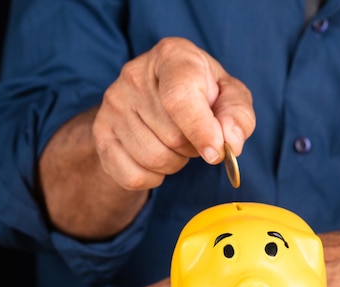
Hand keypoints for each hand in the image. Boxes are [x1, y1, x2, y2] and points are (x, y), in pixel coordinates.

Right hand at [93, 36, 255, 189]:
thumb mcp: (230, 96)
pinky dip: (153, 178)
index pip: (179, 97)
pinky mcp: (100, 133)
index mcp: (172, 56)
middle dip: (194, 148)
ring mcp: (112, 104)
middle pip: (172, 137)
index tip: (216, 152)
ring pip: (153, 160)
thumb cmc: (203, 94)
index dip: (200, 130)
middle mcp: (134, 75)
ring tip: (177, 143)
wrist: (160, 99)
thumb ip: (238, 116)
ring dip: (175, 163)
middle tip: (196, 136)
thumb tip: (230, 141)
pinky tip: (158, 159)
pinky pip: (132, 176)